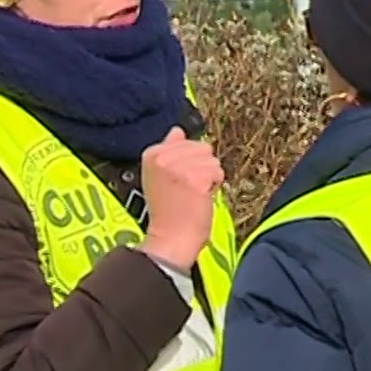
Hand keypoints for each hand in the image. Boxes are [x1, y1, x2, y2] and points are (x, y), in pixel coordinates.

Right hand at [137, 127, 223, 271]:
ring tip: (193, 194)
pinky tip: (200, 198)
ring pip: (212, 160)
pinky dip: (214, 187)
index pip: (187, 142)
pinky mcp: (197, 177)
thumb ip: (170, 150)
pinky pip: (218, 173)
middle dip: (201, 168)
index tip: (178, 182)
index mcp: (152, 153)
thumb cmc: (168, 213)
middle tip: (187, 190)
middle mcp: (164, 156)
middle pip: (202, 148)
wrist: (170, 239)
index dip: (189, 162)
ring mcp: (180, 166)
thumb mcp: (159, 175)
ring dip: (208, 178)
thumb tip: (177, 130)